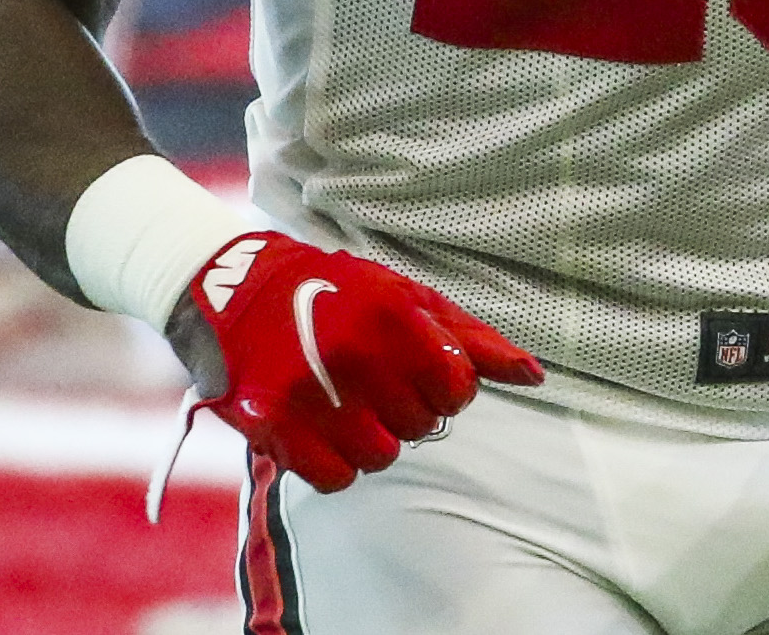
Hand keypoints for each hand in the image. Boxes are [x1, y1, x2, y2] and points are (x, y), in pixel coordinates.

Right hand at [168, 233, 542, 491]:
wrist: (233, 289)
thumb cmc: (335, 294)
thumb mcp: (405, 297)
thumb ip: (471, 339)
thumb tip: (535, 376)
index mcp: (393, 313)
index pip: (458, 390)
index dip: (442, 387)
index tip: (413, 370)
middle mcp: (355, 350)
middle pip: (420, 427)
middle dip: (402, 409)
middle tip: (368, 379)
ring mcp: (313, 388)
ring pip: (381, 457)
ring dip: (367, 438)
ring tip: (341, 401)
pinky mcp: (274, 420)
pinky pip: (335, 478)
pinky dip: (331, 462)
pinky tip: (318, 426)